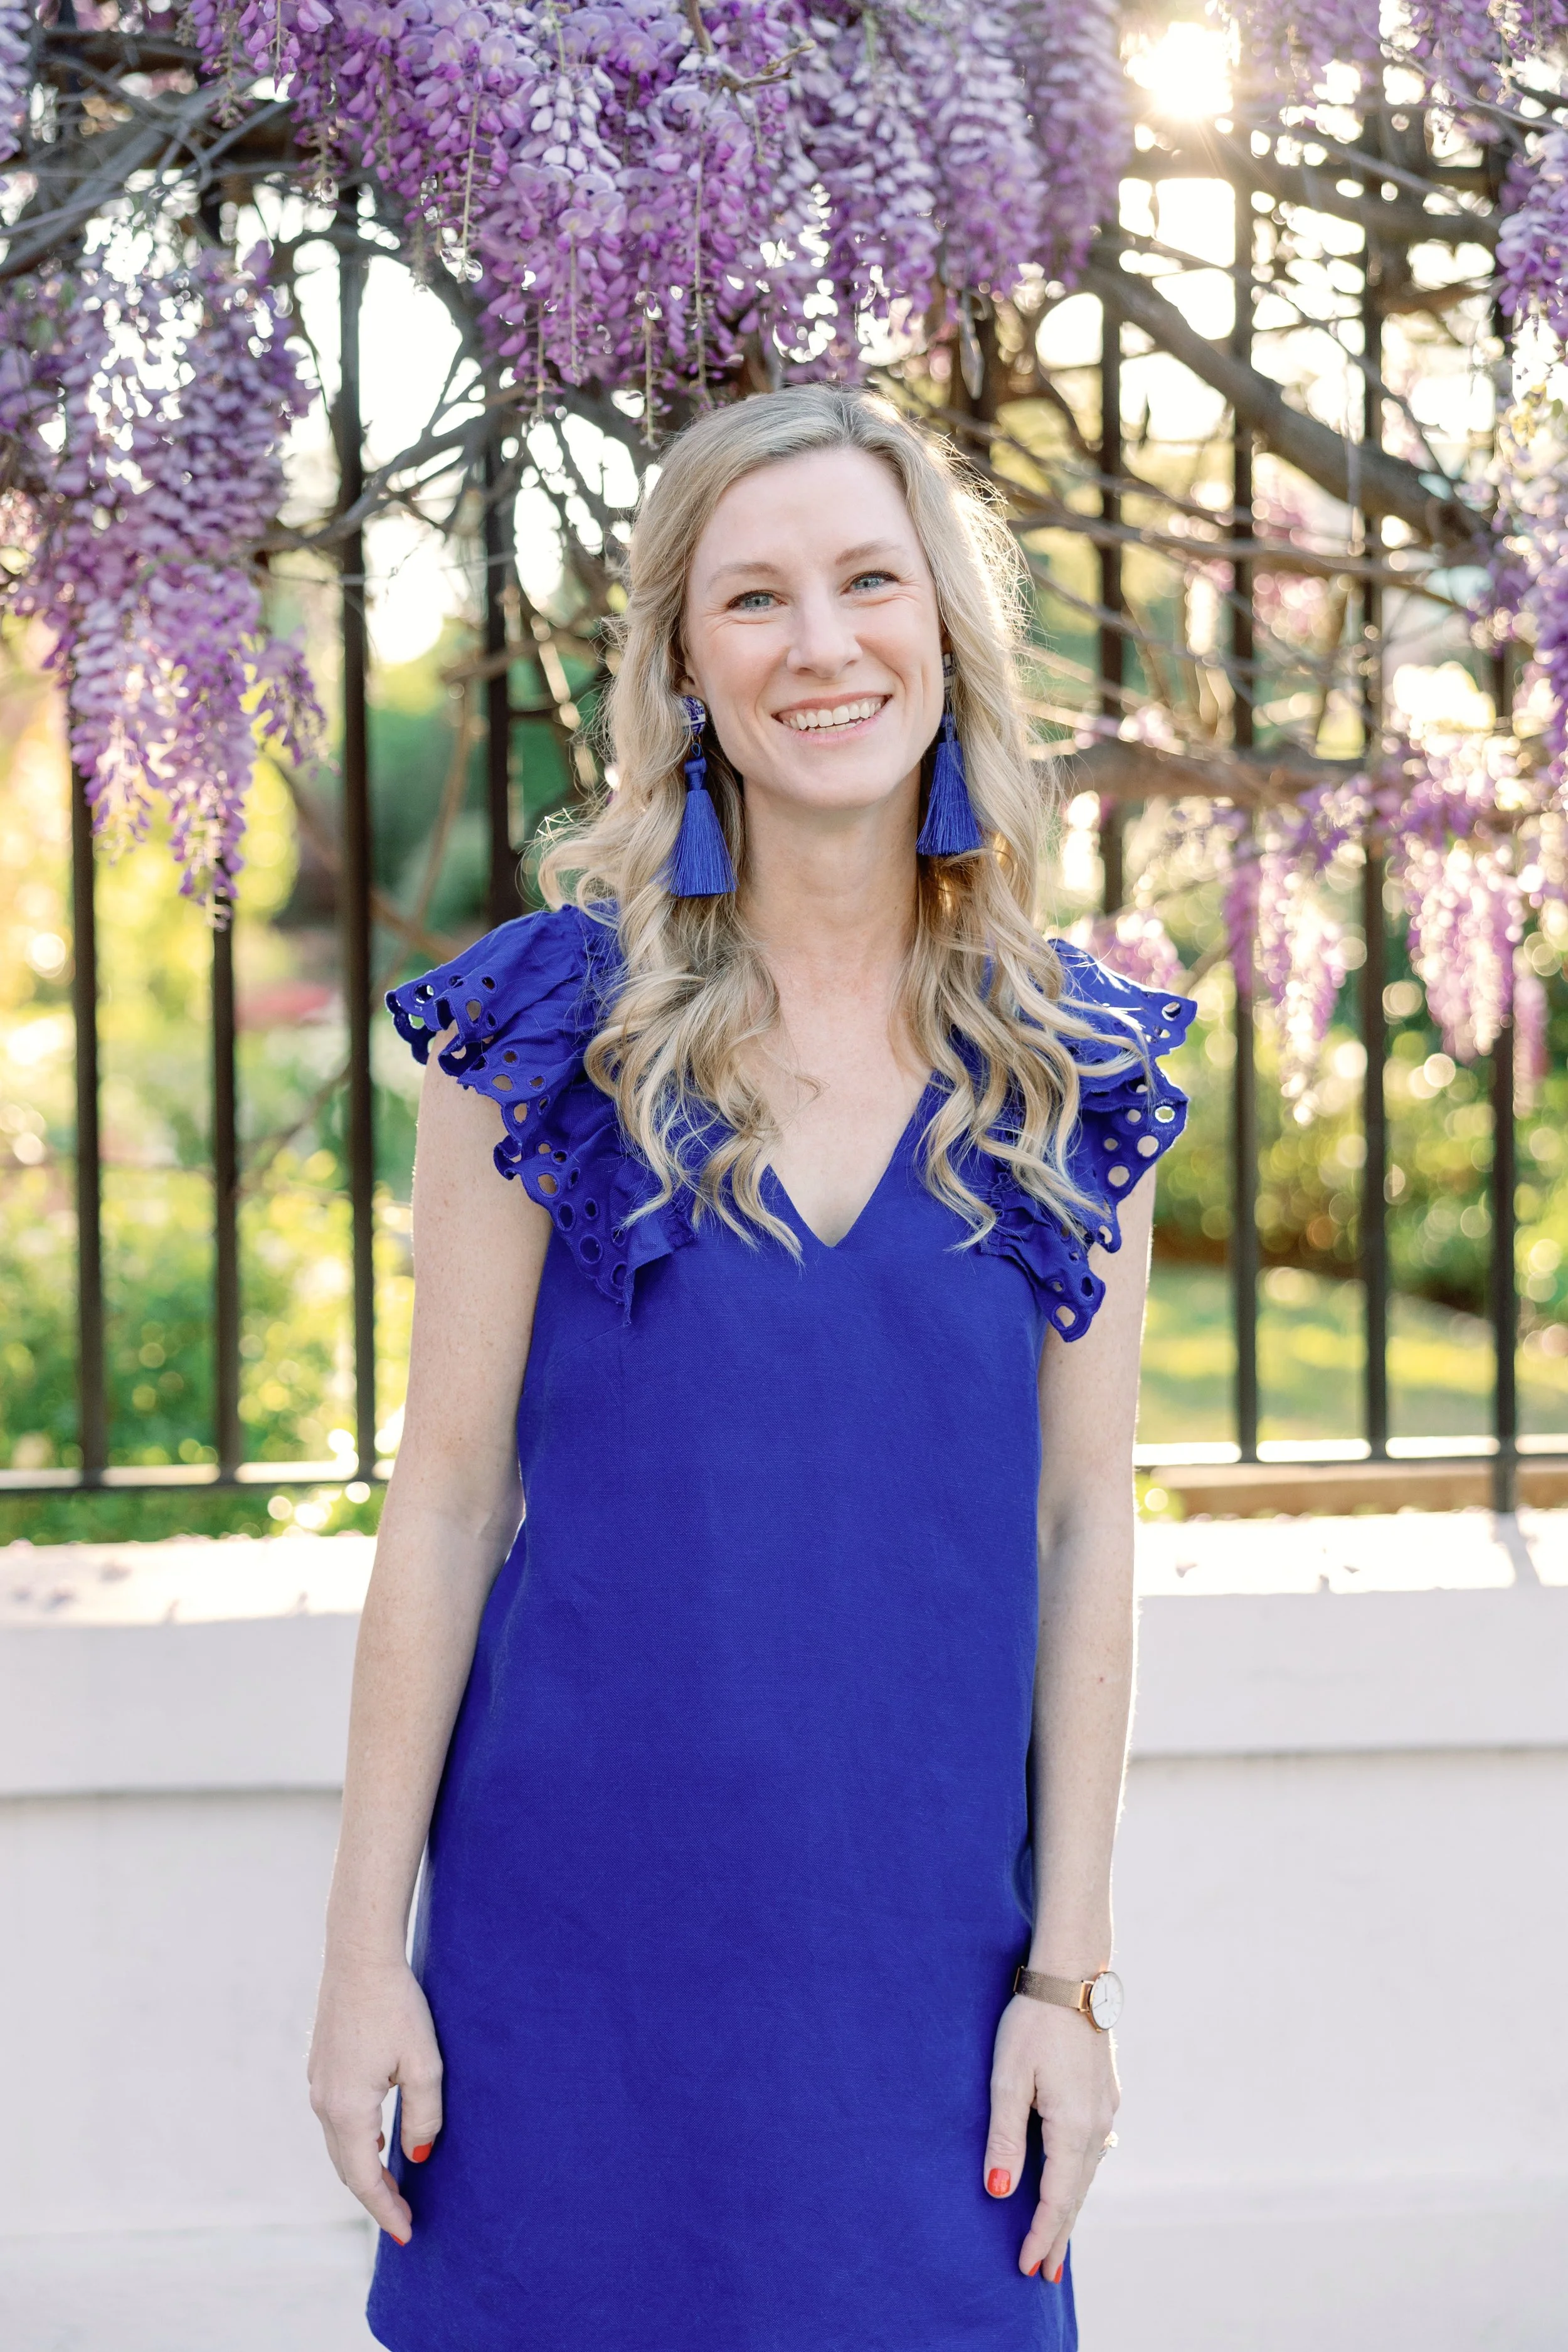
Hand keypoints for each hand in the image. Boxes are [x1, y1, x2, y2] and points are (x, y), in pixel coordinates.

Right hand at [308, 1953, 443, 2243]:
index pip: (365, 2179)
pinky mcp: (321, 2066)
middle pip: (348, 2167)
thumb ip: (424, 2116)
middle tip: (404, 2219)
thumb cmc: (396, 2005)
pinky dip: (355, 2142)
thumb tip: (416, 2158)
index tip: (407, 2235)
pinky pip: (336, 2119)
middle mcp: (324, 2103)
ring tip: (393, 2187)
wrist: (359, 1955)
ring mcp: (318, 2084)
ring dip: (364, 2169)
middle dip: (375, 2198)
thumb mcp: (423, 2063)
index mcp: (348, 2109)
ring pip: (340, 2144)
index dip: (386, 2211)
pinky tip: (377, 2139)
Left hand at [983, 1993, 1119, 2279]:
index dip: (1041, 2234)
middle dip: (1059, 2233)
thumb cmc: (1032, 2023)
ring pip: (1087, 2171)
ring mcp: (1106, 2108)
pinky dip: (1079, 2176)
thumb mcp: (1008, 2079)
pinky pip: (1093, 2149)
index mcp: (1073, 2127)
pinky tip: (1074, 2181)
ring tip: (1056, 2238)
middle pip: (1077, 2193)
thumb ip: (1004, 2138)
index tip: (1027, 2267)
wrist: (1071, 1977)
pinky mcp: (1105, 2093)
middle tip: (1045, 2274)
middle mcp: (1097, 2124)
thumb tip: (1000, 2193)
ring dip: (1071, 2206)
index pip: (1057, 2198)